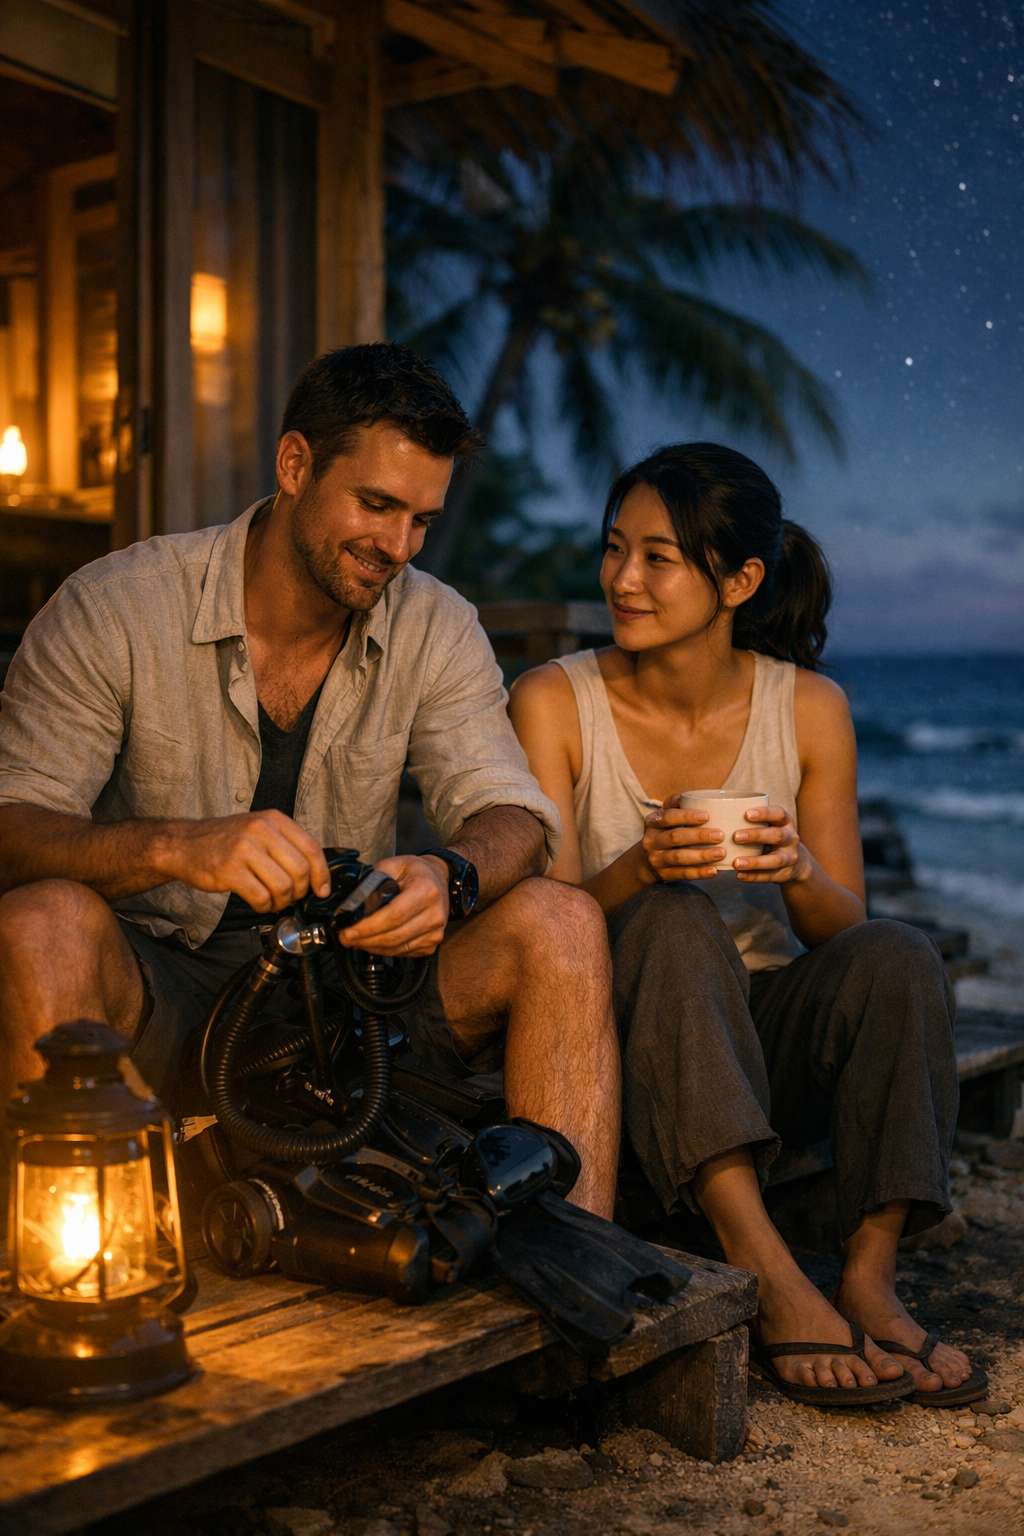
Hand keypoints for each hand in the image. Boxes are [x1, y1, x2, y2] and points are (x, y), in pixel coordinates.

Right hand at [157, 810, 330, 910]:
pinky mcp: (230, 870)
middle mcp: (261, 830)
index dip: (321, 874)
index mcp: (273, 819)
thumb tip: (314, 872)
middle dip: (299, 891)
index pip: (311, 848)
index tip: (321, 889)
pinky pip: (261, 897)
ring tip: (273, 901)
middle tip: (290, 897)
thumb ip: (285, 844)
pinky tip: (259, 903)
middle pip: (300, 870)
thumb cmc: (224, 841)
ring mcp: (244, 849)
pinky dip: (264, 906)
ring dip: (281, 901)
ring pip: (283, 886)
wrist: (184, 844)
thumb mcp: (258, 829)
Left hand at [335, 854, 448, 956]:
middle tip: (345, 938)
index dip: (368, 927)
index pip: (394, 916)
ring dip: (372, 947)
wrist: (439, 879)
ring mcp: (435, 932)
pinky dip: (384, 950)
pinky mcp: (432, 944)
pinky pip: (403, 953)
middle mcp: (434, 914)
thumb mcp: (393, 865)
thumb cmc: (415, 872)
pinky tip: (373, 942)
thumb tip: (353, 903)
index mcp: (426, 891)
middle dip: (364, 940)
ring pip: (397, 949)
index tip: (348, 931)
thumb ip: (373, 882)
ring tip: (356, 940)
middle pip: (393, 937)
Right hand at [641, 795, 734, 881]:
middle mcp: (651, 841)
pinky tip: (714, 870)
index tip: (706, 816)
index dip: (686, 816)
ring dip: (701, 855)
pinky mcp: (664, 874)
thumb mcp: (663, 818)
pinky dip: (699, 873)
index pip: (667, 817)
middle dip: (698, 836)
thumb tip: (683, 797)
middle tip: (720, 835)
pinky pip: (683, 874)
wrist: (646, 861)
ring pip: (679, 857)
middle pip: (675, 837)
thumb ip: (673, 806)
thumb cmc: (664, 833)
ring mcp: (656, 859)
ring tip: (721, 853)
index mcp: (652, 823)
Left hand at [732, 804, 813, 883]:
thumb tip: (718, 814)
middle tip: (735, 837)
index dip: (764, 813)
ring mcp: (790, 857)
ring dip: (755, 862)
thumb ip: (752, 822)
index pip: (779, 814)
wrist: (795, 862)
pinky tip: (739, 875)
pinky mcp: (785, 874)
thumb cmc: (771, 837)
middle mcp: (790, 838)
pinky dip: (754, 876)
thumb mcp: (769, 826)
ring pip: (775, 860)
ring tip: (736, 863)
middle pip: (777, 835)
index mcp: (785, 822)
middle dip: (756, 836)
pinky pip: (770, 876)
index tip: (746, 814)